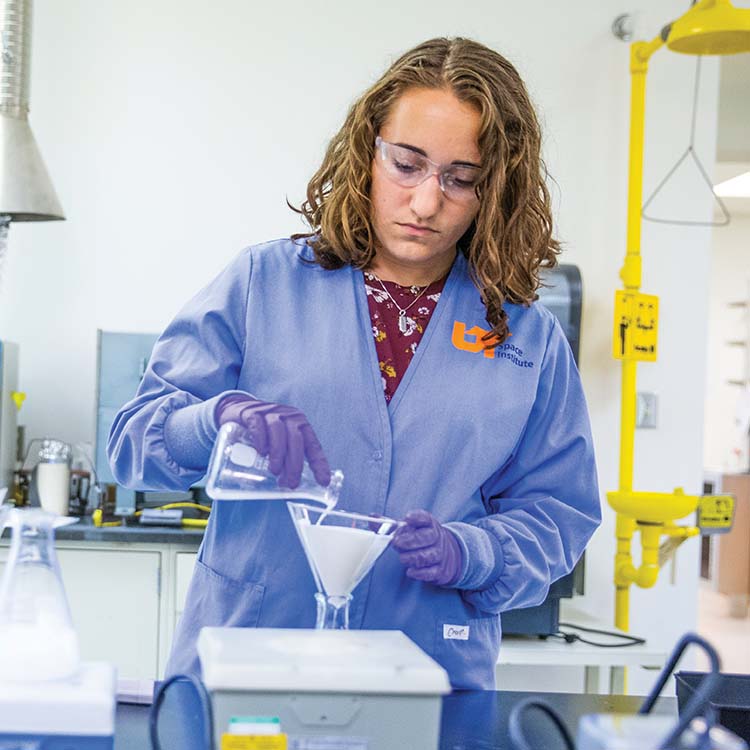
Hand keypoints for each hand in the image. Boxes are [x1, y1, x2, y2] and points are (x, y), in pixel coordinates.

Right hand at [215, 394, 330, 489]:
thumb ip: (286, 457)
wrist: (237, 410)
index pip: (313, 445)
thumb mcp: (278, 442)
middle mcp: (288, 417)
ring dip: (278, 453)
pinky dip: (261, 439)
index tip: (323, 482)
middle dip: (295, 463)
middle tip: (290, 483)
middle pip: (296, 439)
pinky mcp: (252, 412)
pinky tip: (261, 451)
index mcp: (300, 425)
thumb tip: (290, 483)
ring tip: (274, 470)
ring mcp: (270, 412)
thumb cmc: (263, 430)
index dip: (319, 464)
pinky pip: (259, 424)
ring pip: (279, 432)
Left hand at [392, 510, 462, 585]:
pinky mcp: (440, 570)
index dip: (417, 517)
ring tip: (403, 558)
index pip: (425, 518)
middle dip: (410, 540)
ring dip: (413, 557)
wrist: (444, 554)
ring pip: (429, 555)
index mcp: (429, 524)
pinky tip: (410, 571)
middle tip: (396, 543)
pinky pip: (432, 572)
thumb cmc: (420, 539)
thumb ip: (390, 525)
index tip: (407, 518)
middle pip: (428, 537)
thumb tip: (372, 517)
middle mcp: (437, 537)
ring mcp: (440, 553)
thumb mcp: (408, 529)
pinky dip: (420, 573)